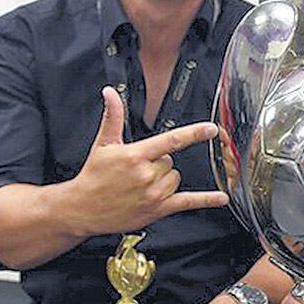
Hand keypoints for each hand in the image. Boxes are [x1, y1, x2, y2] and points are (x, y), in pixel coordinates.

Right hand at [68, 86, 227, 234]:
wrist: (82, 207)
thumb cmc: (93, 176)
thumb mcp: (103, 144)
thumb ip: (113, 117)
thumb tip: (110, 93)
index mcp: (135, 156)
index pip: (171, 141)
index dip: (193, 133)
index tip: (210, 128)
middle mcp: (146, 175)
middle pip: (171, 161)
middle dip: (159, 162)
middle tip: (137, 169)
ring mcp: (153, 194)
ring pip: (176, 178)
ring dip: (165, 179)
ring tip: (142, 184)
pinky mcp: (157, 210)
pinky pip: (187, 202)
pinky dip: (206, 200)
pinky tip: (221, 198)